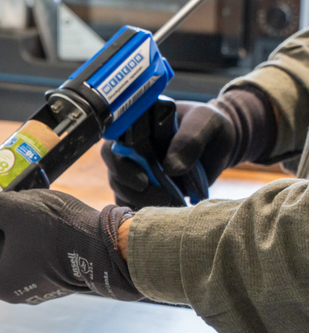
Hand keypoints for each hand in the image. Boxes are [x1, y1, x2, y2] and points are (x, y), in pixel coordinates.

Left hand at [0, 187, 140, 304]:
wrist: (111, 249)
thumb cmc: (60, 231)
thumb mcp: (13, 210)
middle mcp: (12, 293)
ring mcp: (34, 290)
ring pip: (7, 267)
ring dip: (4, 246)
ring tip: (11, 216)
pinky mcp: (53, 282)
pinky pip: (28, 266)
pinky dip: (24, 249)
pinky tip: (34, 226)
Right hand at [101, 88, 275, 208]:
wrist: (218, 146)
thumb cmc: (210, 126)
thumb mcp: (207, 123)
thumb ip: (190, 139)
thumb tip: (170, 169)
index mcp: (139, 122)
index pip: (114, 140)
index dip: (119, 160)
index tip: (143, 179)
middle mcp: (129, 144)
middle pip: (114, 165)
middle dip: (131, 185)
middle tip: (161, 195)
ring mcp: (132, 166)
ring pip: (119, 185)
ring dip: (138, 199)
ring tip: (168, 201)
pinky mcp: (139, 186)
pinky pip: (128, 200)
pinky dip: (139, 208)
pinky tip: (160, 209)